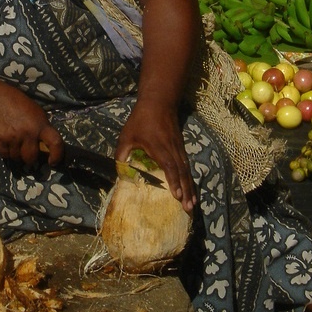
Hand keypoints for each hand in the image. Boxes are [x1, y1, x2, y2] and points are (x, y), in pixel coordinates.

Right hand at [0, 85, 62, 166]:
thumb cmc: (18, 104)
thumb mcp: (36, 112)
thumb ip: (41, 128)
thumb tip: (45, 145)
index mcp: (41, 125)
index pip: (55, 143)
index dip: (57, 155)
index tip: (53, 162)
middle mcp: (29, 133)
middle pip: (32, 158)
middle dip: (30, 157)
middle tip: (27, 151)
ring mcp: (13, 138)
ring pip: (17, 158)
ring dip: (16, 154)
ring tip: (14, 143)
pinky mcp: (0, 141)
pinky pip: (5, 155)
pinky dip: (6, 152)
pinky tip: (6, 142)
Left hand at [115, 99, 196, 213]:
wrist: (159, 102)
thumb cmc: (141, 119)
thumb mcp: (127, 135)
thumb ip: (122, 153)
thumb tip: (119, 170)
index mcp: (159, 147)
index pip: (169, 166)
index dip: (173, 181)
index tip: (177, 196)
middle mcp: (172, 150)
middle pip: (182, 173)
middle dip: (186, 191)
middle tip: (189, 209)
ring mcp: (179, 149)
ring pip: (187, 171)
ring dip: (190, 188)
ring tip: (192, 205)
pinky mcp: (180, 148)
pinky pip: (187, 167)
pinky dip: (189, 179)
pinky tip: (190, 190)